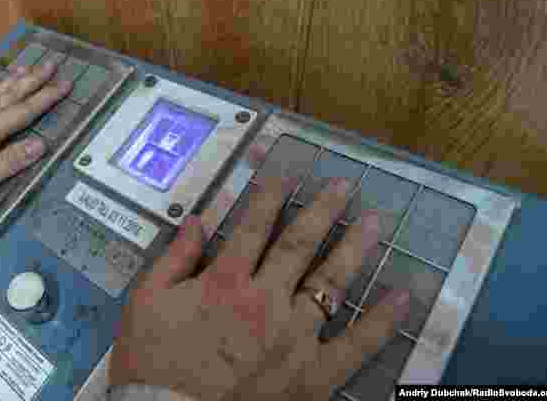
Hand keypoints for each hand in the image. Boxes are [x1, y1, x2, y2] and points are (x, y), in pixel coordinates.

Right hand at [110, 170, 409, 400]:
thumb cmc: (154, 362)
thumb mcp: (145, 301)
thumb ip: (173, 258)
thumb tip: (196, 220)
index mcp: (225, 280)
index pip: (252, 227)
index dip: (269, 196)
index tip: (285, 173)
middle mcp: (266, 299)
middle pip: (300, 245)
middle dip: (323, 211)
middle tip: (345, 186)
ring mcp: (295, 336)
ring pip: (332, 283)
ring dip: (356, 249)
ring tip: (377, 222)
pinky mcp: (314, 374)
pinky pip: (356, 345)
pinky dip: (382, 321)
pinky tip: (401, 297)